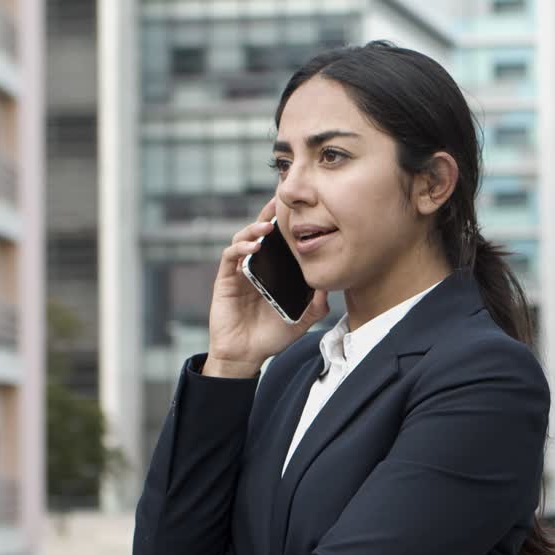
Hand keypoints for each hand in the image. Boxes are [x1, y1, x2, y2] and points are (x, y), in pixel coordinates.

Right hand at [203, 197, 329, 377]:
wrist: (245, 355)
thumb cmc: (270, 337)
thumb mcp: (300, 321)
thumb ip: (315, 308)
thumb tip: (329, 290)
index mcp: (274, 272)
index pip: (279, 241)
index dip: (286, 224)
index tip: (300, 207)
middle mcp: (256, 267)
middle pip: (260, 232)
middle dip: (268, 214)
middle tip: (280, 199)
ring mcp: (239, 271)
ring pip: (243, 238)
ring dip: (254, 229)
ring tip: (267, 225)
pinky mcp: (225, 280)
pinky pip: (230, 257)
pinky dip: (240, 247)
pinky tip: (253, 246)